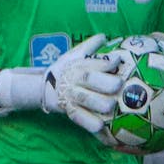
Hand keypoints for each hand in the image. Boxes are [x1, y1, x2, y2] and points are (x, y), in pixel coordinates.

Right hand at [0, 34, 123, 138]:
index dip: (105, 62)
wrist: (45, 86)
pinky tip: (101, 128)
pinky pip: (79, 118)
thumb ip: (90, 46)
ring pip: (84, 100)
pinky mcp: (70, 111)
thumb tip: (104, 36)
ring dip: (97, 104)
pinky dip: (89, 123)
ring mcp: (71, 97)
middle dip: (104, 83)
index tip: (118, 61)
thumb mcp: (75, 55)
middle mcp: (74, 80)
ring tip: (111, 107)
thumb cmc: (67, 68)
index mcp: (78, 66)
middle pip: (88, 79)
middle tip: (119, 85)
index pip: (92, 63)